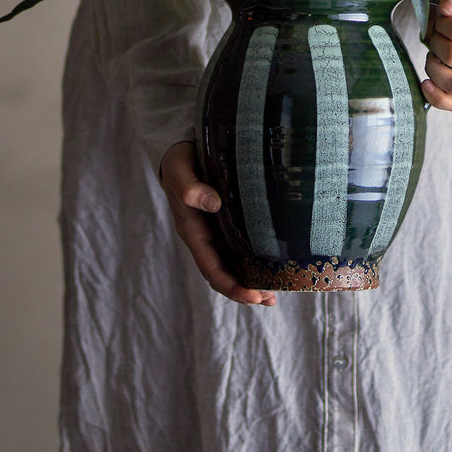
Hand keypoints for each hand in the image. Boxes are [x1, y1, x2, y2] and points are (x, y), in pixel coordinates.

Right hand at [159, 141, 276, 306]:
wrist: (178, 151)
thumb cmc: (179, 161)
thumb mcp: (180, 171)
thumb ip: (191, 187)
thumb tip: (213, 203)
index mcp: (192, 231)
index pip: (212, 268)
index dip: (232, 286)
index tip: (253, 296)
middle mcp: (203, 237)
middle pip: (223, 274)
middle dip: (244, 291)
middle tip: (270, 300)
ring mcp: (213, 232)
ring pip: (231, 265)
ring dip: (249, 282)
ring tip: (273, 295)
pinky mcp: (224, 223)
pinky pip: (237, 249)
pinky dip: (251, 263)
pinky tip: (269, 266)